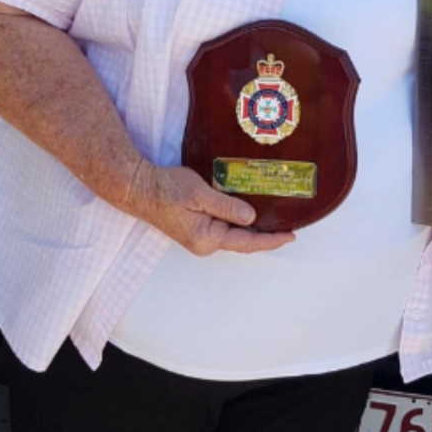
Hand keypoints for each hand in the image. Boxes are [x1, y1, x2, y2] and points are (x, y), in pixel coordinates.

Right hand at [128, 161, 294, 255]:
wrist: (139, 188)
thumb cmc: (166, 189)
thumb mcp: (199, 195)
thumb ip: (226, 206)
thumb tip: (251, 218)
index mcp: (207, 239)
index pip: (247, 242)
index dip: (271, 239)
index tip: (292, 235)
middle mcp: (205, 243)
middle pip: (243, 242)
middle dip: (266, 236)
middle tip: (290, 226)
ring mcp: (200, 237)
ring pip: (234, 235)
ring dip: (254, 229)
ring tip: (276, 219)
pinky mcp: (196, 228)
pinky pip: (224, 228)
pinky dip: (240, 222)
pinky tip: (251, 213)